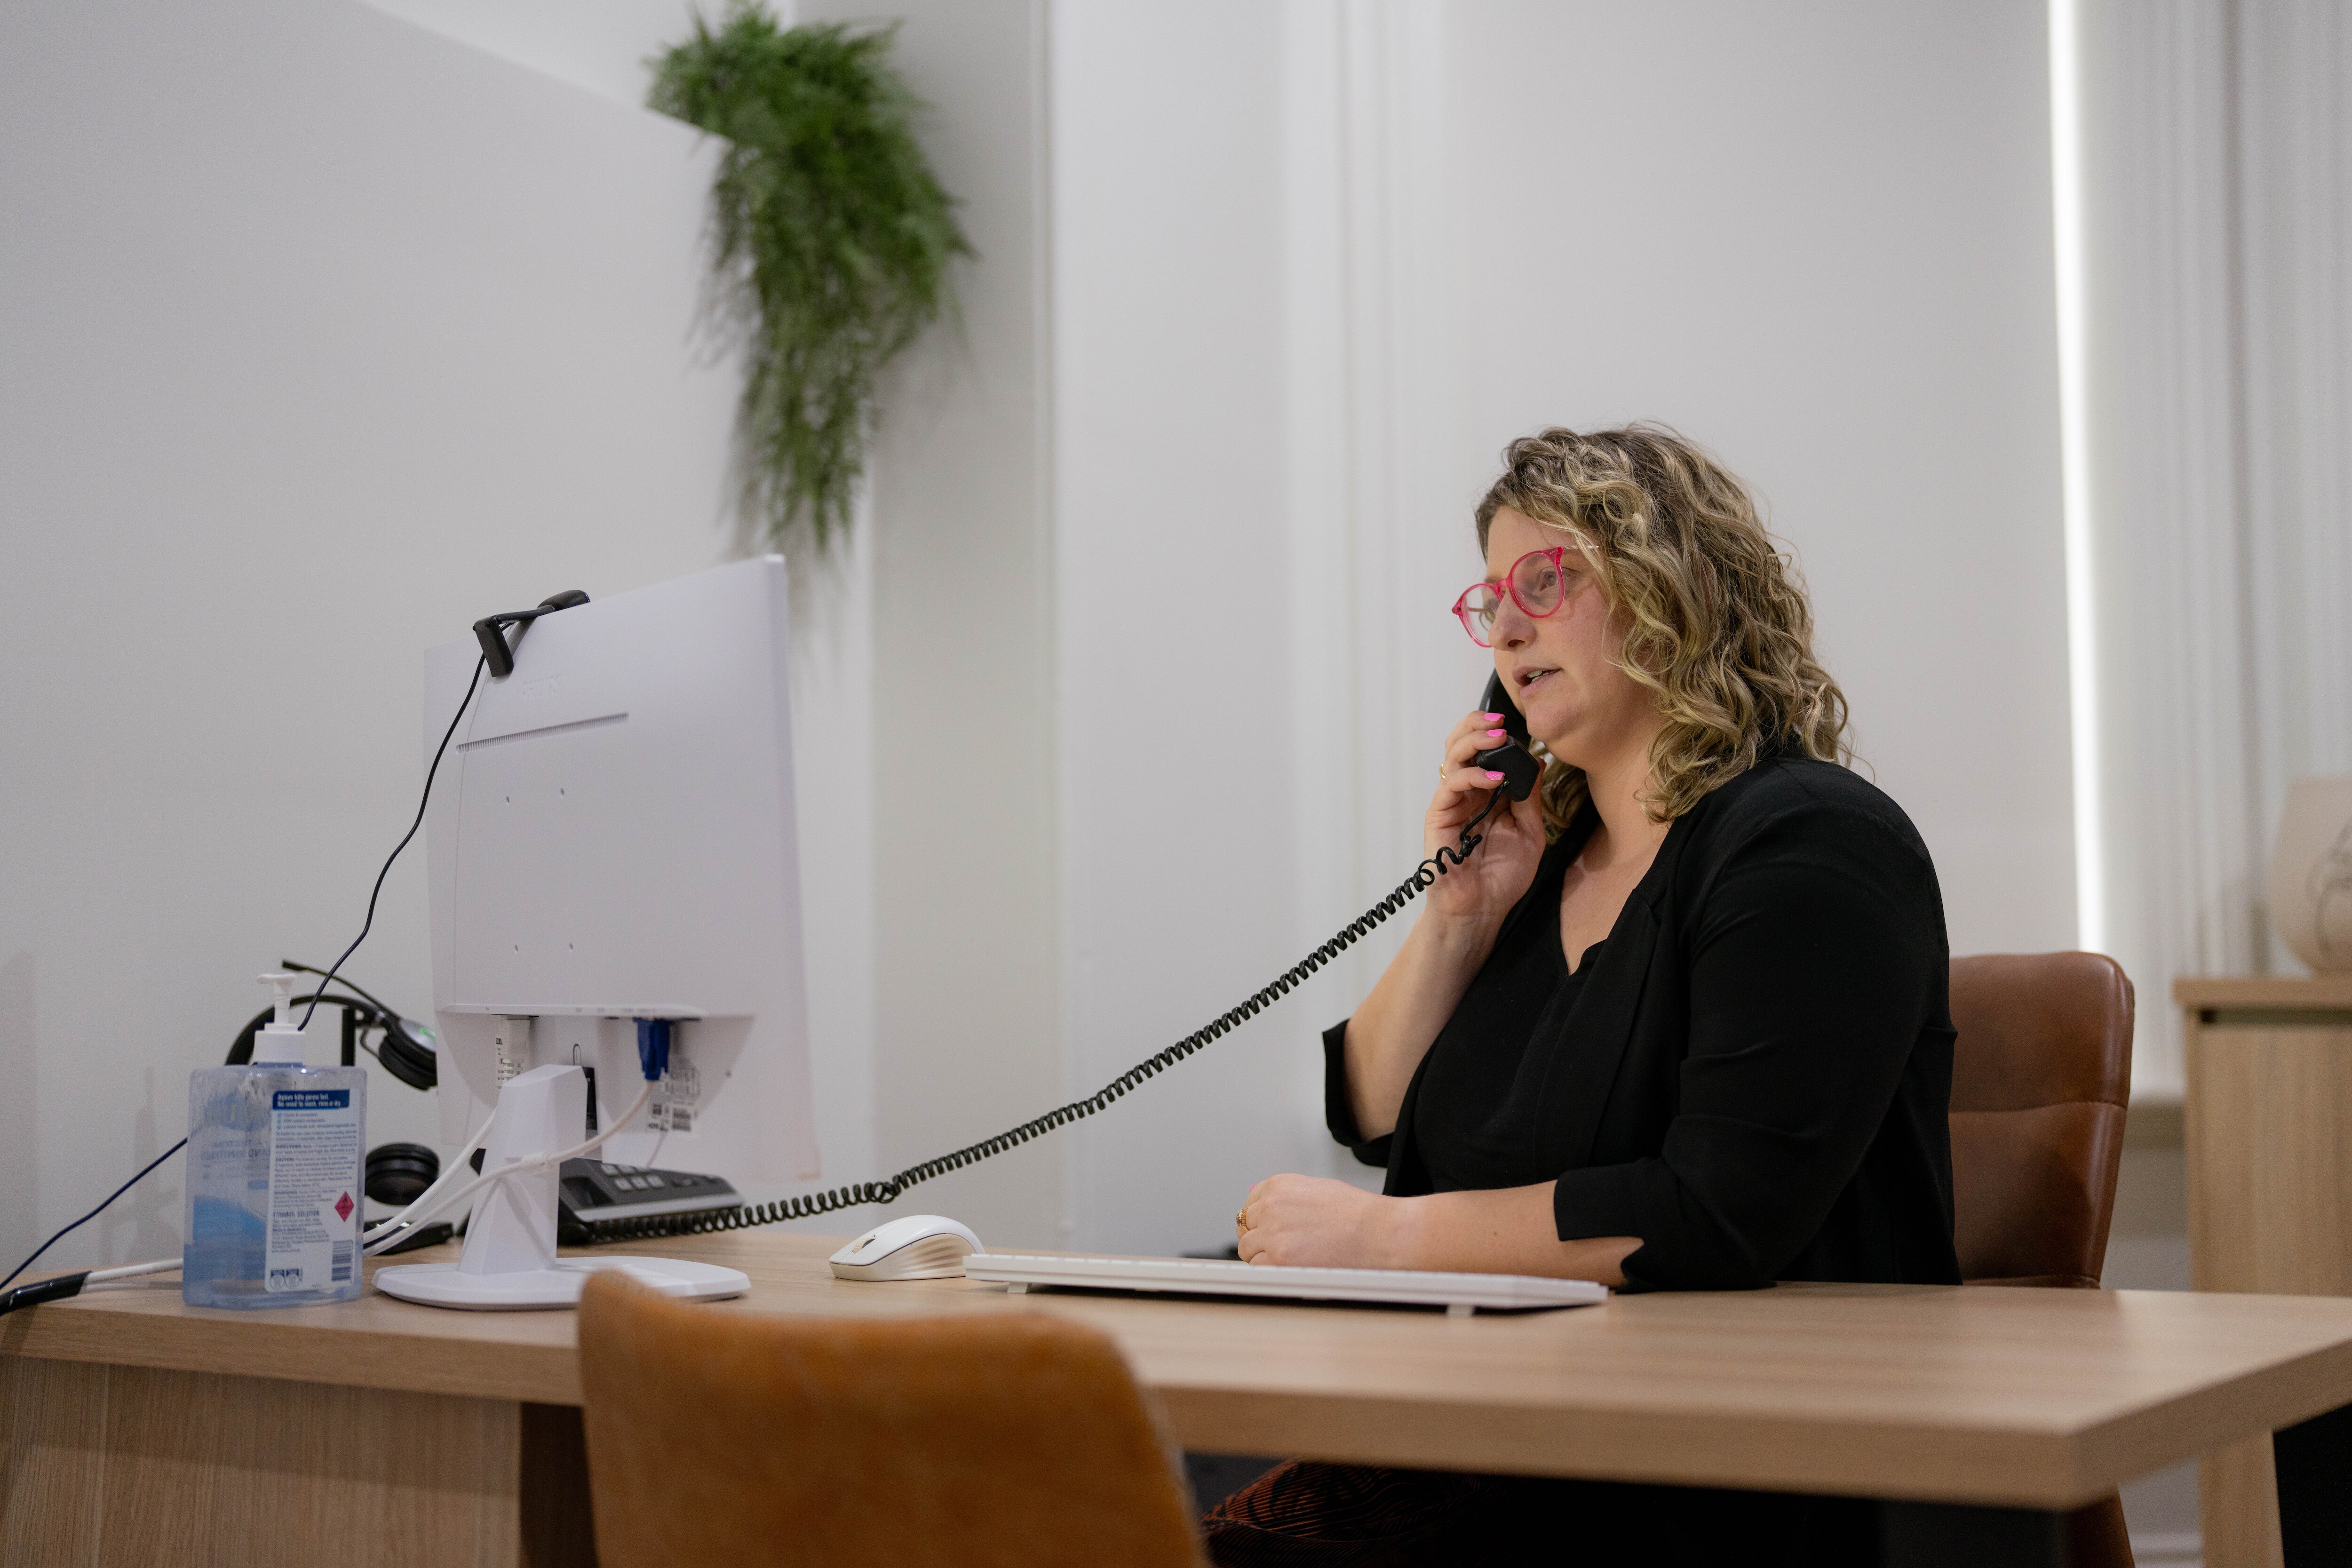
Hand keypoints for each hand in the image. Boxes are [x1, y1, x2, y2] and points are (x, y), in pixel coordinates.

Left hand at [1235, 1174, 1397, 1268]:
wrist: (1377, 1232)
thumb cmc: (1357, 1213)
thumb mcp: (1316, 1190)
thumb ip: (1288, 1200)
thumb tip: (1272, 1213)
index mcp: (1278, 1186)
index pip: (1250, 1205)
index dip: (1258, 1221)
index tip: (1264, 1230)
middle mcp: (1270, 1207)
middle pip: (1245, 1227)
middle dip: (1259, 1238)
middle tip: (1277, 1248)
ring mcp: (1273, 1234)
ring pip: (1247, 1250)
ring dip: (1262, 1256)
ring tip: (1288, 1260)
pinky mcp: (1280, 1260)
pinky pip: (1258, 1269)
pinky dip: (1270, 1272)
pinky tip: (1289, 1270)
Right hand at [1423, 707, 1545, 925]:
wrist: (1481, 910)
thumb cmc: (1502, 878)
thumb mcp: (1530, 833)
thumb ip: (1529, 798)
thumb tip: (1536, 762)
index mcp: (1487, 793)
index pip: (1485, 750)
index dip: (1496, 734)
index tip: (1518, 727)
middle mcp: (1467, 793)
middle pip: (1462, 743)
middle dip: (1478, 725)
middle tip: (1500, 722)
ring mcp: (1451, 802)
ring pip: (1452, 756)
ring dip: (1474, 740)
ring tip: (1497, 737)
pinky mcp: (1439, 815)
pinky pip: (1451, 785)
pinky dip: (1472, 775)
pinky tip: (1495, 779)